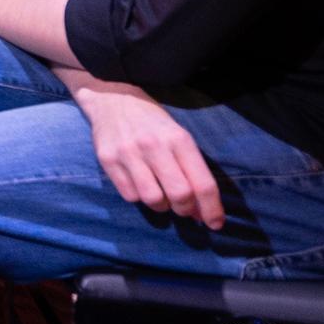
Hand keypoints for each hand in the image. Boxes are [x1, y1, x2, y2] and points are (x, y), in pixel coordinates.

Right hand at [72, 78, 227, 228]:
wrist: (112, 99)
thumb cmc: (153, 123)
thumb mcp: (179, 136)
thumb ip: (191, 170)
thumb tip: (200, 211)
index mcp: (178, 139)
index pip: (202, 183)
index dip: (212, 209)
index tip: (216, 224)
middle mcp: (154, 145)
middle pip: (179, 195)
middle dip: (186, 209)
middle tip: (185, 208)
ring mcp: (128, 153)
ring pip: (153, 199)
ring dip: (162, 206)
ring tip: (160, 195)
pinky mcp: (107, 159)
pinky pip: (130, 195)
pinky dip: (139, 197)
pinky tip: (140, 184)